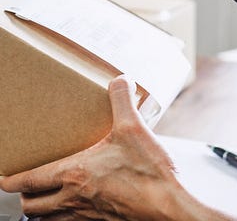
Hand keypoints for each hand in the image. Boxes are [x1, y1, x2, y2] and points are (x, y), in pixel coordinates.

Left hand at [0, 76, 233, 220]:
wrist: (168, 204)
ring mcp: (89, 214)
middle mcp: (75, 198)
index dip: (11, 179)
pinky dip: (65, 218)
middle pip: (33, 206)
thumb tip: (121, 80)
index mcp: (75, 173)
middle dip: (24, 197)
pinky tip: (77, 207)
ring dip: (41, 211)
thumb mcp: (133, 127)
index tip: (4, 177)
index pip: (29, 181)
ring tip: (44, 200)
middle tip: (26, 186)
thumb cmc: (148, 171)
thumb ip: (122, 99)